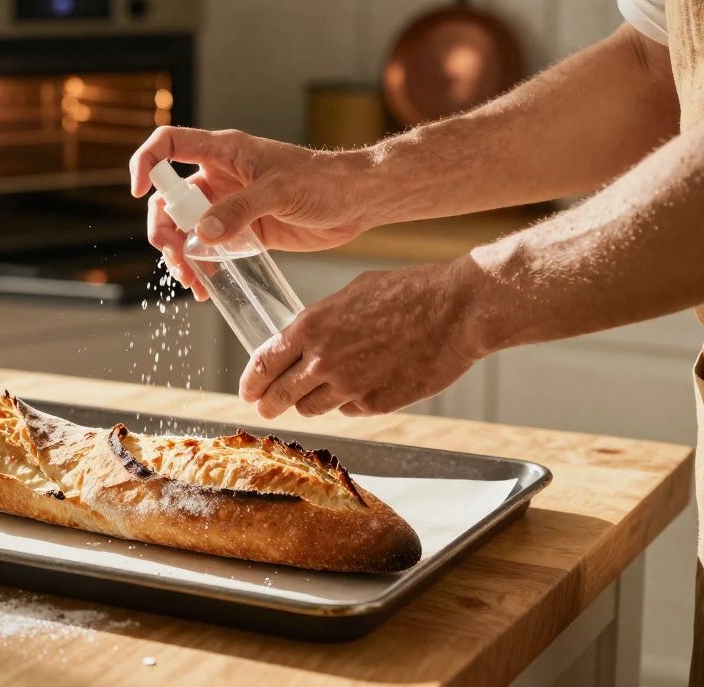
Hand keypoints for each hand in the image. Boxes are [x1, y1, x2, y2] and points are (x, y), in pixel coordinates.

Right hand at [129, 127, 376, 299]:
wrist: (357, 202)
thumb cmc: (324, 182)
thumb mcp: (279, 191)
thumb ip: (239, 210)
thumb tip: (202, 234)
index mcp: (223, 152)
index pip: (169, 144)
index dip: (146, 163)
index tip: (138, 191)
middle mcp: (218, 177)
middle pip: (168, 198)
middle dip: (163, 229)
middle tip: (176, 256)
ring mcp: (228, 205)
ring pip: (184, 228)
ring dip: (179, 255)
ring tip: (192, 281)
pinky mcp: (241, 232)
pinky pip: (208, 248)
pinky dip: (201, 267)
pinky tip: (206, 286)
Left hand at [239, 262, 483, 418]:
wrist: (456, 310)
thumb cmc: (408, 292)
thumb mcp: (351, 294)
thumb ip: (321, 322)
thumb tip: (305, 339)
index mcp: (311, 327)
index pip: (263, 363)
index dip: (250, 381)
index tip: (247, 391)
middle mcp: (323, 361)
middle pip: (280, 396)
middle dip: (268, 404)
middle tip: (265, 407)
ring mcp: (350, 387)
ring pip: (312, 409)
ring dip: (309, 403)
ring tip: (315, 395)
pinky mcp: (377, 404)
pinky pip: (349, 410)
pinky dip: (349, 403)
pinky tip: (362, 386)